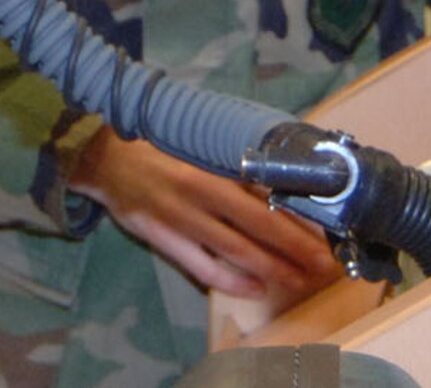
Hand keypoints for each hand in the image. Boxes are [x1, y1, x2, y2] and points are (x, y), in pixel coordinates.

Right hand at [68, 128, 342, 304]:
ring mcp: (181, 221)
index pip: (263, 197)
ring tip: (298, 279)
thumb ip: (232, 159)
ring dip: (270, 268)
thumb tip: (277, 172)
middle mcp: (198, 196)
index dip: (295, 218)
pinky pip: (202, 267)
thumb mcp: (198, 141)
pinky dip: (231, 281)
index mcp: (210, 167)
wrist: (106, 157)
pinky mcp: (164, 240)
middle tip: (324, 264)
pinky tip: (255, 288)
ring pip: (234, 251)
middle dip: (294, 248)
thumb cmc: (159, 143)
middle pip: (256, 228)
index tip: (323, 231)